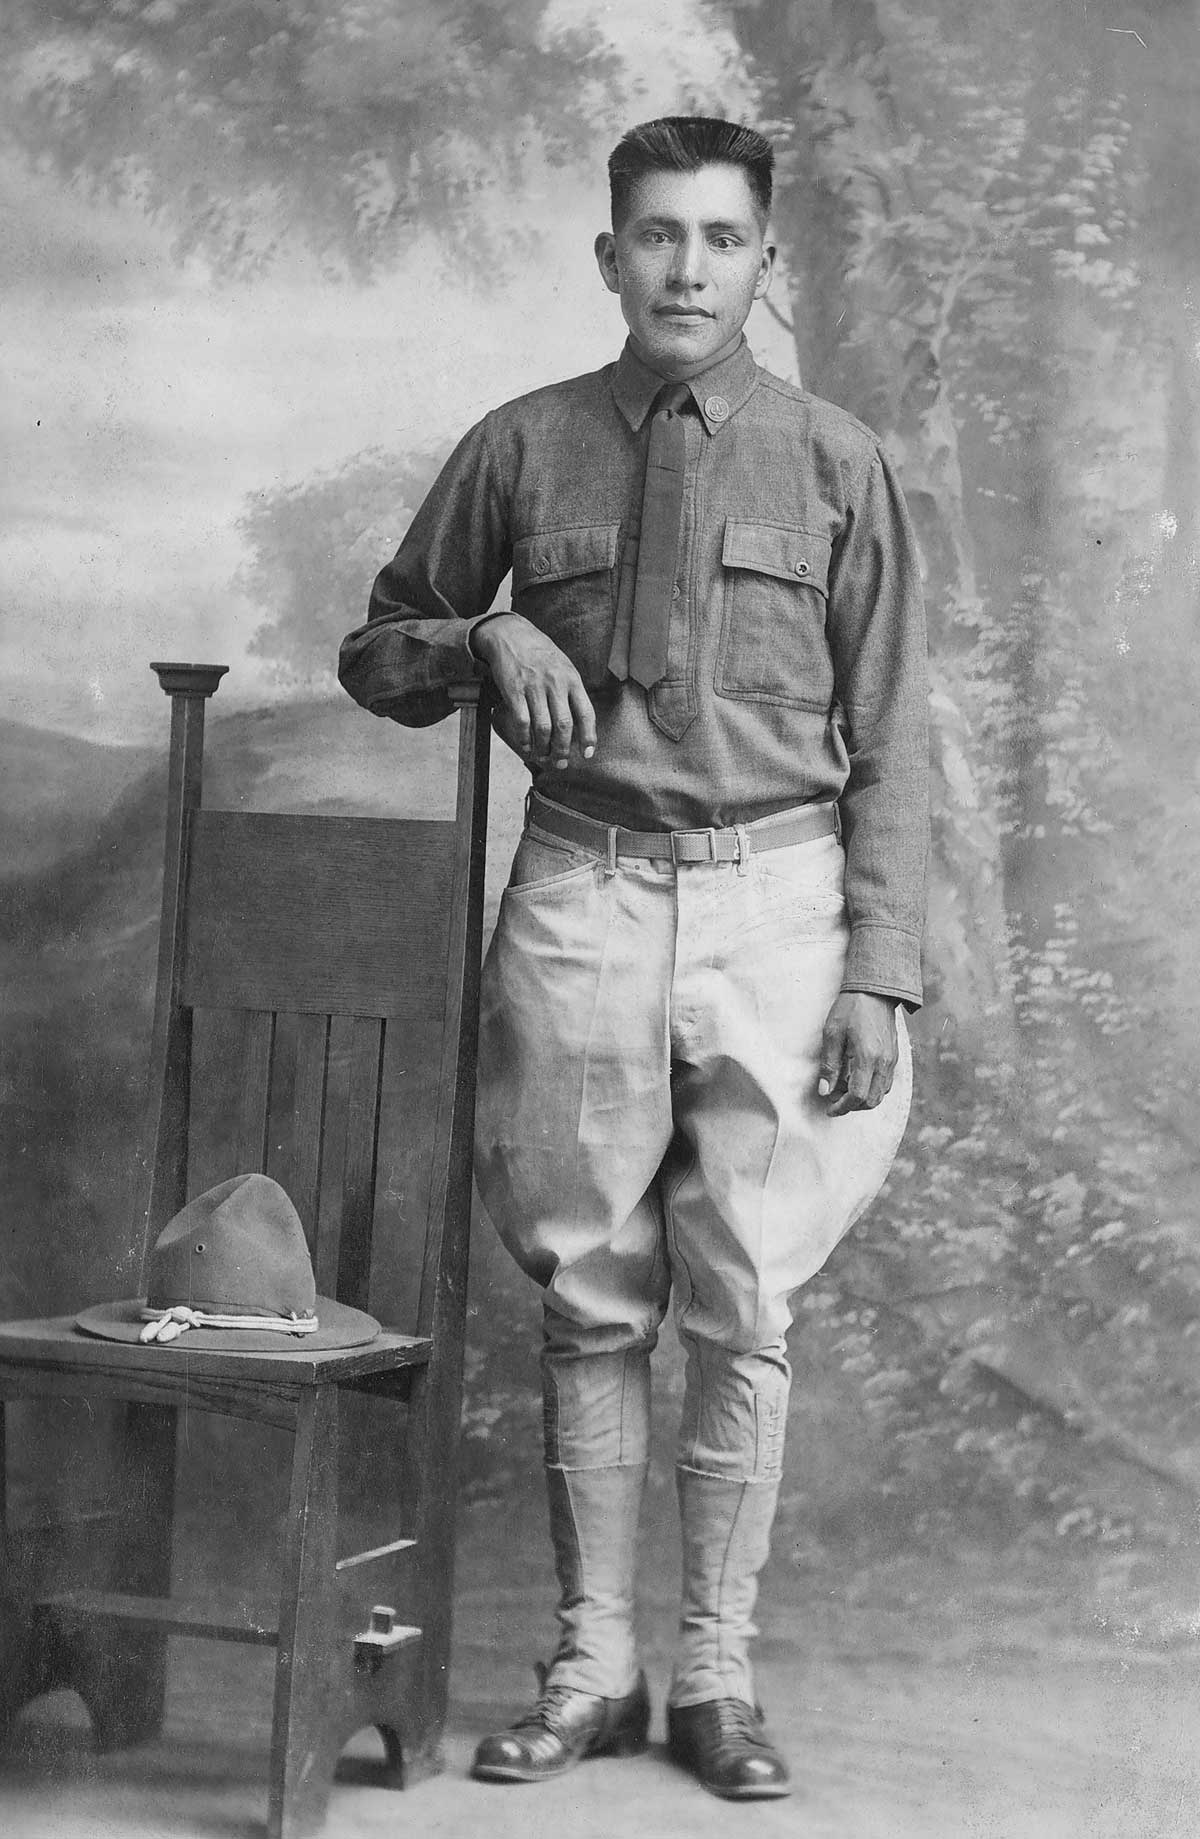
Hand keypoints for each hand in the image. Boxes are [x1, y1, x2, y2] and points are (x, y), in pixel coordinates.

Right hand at [472, 613, 596, 769]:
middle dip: (563, 750)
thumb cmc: (540, 653)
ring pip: (543, 727)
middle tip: (561, 762)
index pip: (586, 712)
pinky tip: (526, 745)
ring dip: (544, 748)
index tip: (587, 753)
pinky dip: (524, 738)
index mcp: (571, 678)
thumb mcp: (563, 666)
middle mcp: (555, 683)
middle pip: (564, 725)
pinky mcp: (514, 690)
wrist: (510, 634)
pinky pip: (521, 721)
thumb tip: (580, 722)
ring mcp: (534, 687)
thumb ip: (572, 690)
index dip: (588, 736)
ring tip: (543, 756)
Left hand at [818, 991, 899, 1115]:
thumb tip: (825, 1091)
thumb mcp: (832, 1034)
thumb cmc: (850, 1009)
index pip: (858, 1095)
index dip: (842, 1107)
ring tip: (843, 1088)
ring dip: (863, 1098)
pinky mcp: (894, 1056)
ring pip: (881, 1094)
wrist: (874, 990)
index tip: (830, 1108)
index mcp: (868, 1057)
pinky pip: (885, 1082)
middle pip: (872, 1100)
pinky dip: (872, 1088)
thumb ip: (830, 1065)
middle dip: (852, 1106)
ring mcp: (892, 1060)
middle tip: (835, 1100)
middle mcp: (884, 1062)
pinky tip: (857, 1078)